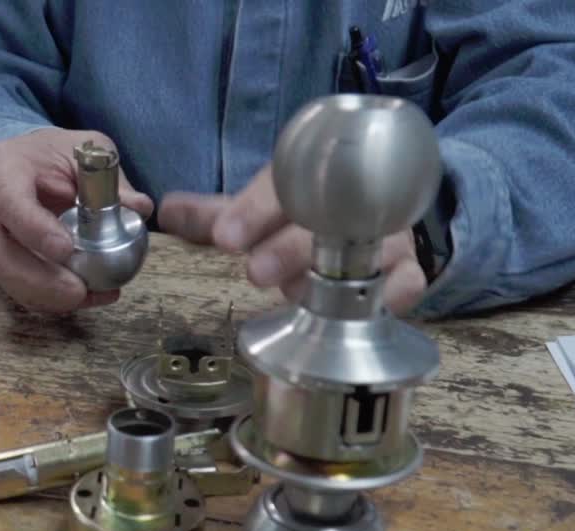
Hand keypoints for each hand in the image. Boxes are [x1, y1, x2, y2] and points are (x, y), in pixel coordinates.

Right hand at [0, 128, 154, 312]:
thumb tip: (140, 208)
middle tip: (77, 292)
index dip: (35, 231)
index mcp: (1, 169)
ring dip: (45, 297)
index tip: (66, 250)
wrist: (23, 162)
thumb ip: (109, 178)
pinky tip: (84, 299)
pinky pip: (16, 288)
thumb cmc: (53, 154)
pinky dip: (48, 301)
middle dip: (37, 281)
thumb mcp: (85, 149)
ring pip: (3, 278)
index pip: (10, 204)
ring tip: (88, 298)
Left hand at [158, 165, 425, 314]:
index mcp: (311, 176)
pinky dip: (390, 295)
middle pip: (326, 220)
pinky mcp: (410, 267)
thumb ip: (219, 215)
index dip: (253, 211)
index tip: (225, 237)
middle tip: (256, 271)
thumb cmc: (309, 213)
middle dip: (289, 247)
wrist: (381, 206)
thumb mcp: (263, 209)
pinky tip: (364, 309)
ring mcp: (385, 232)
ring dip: (334, 275)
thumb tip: (164, 210)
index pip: (283, 185)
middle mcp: (352, 200)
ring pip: (368, 250)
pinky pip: (409, 280)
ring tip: (298, 294)